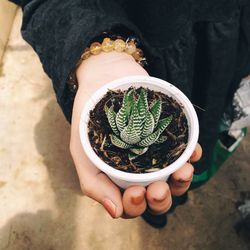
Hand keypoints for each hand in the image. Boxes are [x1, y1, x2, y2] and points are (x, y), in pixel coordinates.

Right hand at [70, 51, 201, 217]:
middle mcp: (139, 169)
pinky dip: (191, 154)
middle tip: (158, 189)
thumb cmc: (89, 117)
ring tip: (183, 171)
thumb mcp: (82, 152)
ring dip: (182, 181)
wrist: (103, 79)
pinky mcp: (166, 135)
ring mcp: (155, 152)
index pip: (131, 204)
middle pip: (157, 196)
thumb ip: (93, 183)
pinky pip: (185, 150)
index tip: (135, 192)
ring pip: (174, 179)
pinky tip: (193, 153)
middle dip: (161, 199)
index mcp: (118, 178)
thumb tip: (115, 213)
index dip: (136, 206)